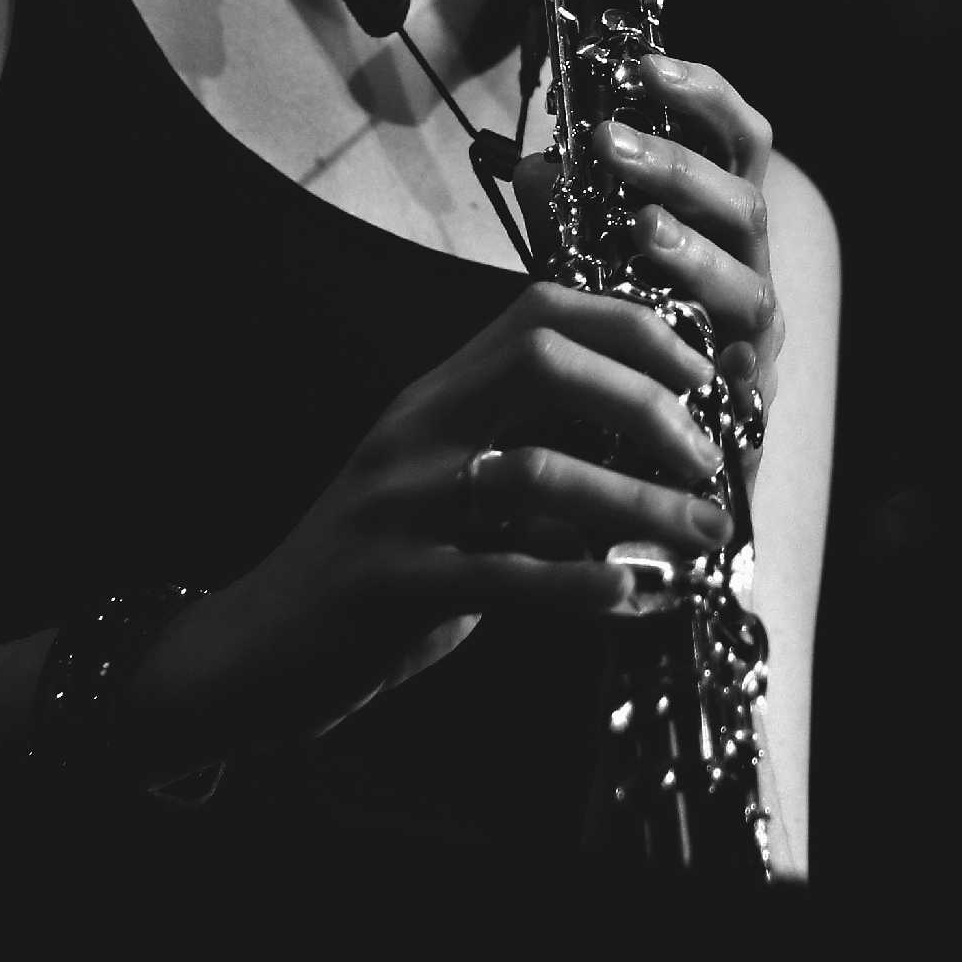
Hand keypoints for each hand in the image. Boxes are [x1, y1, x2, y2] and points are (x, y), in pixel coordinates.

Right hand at [128, 280, 728, 760]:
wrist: (256, 647)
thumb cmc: (377, 570)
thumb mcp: (451, 495)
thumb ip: (535, 467)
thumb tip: (655, 462)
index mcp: (435, 397)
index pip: (538, 313)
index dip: (630, 328)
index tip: (699, 373)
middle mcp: (415, 432)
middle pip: (545, 365)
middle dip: (645, 402)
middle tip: (705, 459)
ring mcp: (398, 505)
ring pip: (537, 475)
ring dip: (637, 505)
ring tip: (703, 537)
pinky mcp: (389, 583)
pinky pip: (502, 575)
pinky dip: (579, 583)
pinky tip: (632, 594)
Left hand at [599, 54, 789, 424]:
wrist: (647, 451)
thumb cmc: (626, 336)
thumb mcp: (586, 264)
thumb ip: (566, 218)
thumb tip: (537, 165)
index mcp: (719, 223)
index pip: (736, 141)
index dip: (704, 97)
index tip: (646, 65)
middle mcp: (747, 271)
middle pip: (744, 203)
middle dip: (679, 168)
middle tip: (608, 143)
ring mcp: (752, 338)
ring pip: (750, 287)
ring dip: (696, 254)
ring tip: (642, 230)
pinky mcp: (748, 405)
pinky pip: (749, 382)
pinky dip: (733, 367)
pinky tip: (711, 357)